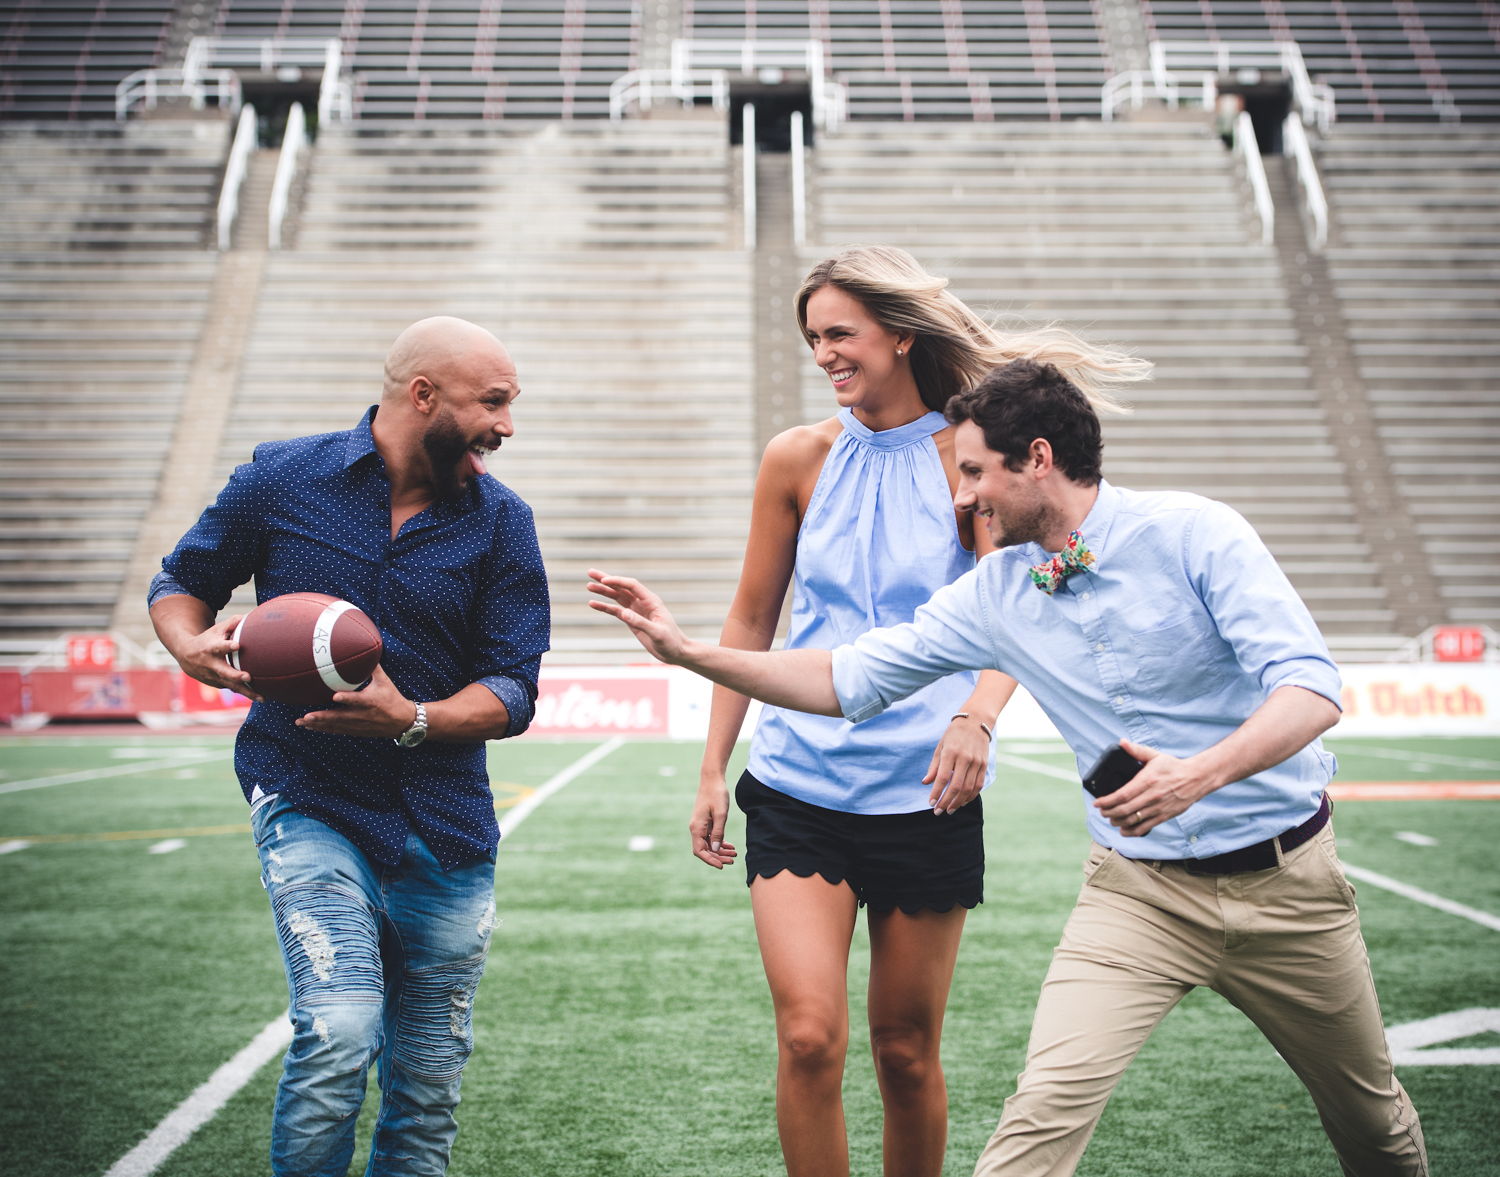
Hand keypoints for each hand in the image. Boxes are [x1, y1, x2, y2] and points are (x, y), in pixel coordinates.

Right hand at [174, 614, 261, 701]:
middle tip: (248, 677)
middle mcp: (212, 664)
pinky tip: (260, 697)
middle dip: (236, 675)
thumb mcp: (217, 629)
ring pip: (231, 685)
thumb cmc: (208, 639)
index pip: (219, 647)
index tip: (238, 645)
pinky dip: (245, 694)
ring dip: (246, 692)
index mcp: (211, 649)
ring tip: (262, 698)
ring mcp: (214, 676)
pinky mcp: (218, 684)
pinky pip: (233, 689)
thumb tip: (249, 616)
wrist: (186, 655)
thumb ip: (232, 623)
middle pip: (224, 671)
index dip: (227, 646)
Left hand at [296, 664, 411, 738]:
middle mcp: (363, 715)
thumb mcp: (385, 681)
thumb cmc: (392, 697)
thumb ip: (373, 667)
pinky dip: (323, 729)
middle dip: (323, 717)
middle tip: (306, 716)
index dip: (347, 699)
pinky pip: (337, 730)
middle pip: (340, 717)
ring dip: (318, 725)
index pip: (358, 700)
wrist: (401, 721)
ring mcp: (358, 725)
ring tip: (301, 722)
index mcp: (371, 701)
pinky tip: (310, 727)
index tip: (335, 696)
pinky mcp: (356, 731)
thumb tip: (367, 647)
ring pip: (335, 726)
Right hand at [586, 570, 688, 663]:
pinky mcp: (631, 620)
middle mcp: (643, 602)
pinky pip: (615, 610)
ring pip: (617, 597)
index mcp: (651, 601)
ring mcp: (636, 610)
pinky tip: (593, 604)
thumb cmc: (670, 641)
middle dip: (606, 579)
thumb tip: (623, 613)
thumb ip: (640, 623)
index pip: (632, 586)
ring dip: (603, 591)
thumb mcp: (657, 633)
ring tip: (588, 586)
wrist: (675, 651)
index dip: (618, 581)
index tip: (604, 580)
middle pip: (622, 587)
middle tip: (590, 572)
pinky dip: (605, 607)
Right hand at [690, 774, 737, 869]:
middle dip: (718, 857)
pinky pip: (711, 837)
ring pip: (709, 844)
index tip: (722, 865)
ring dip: (720, 851)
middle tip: (732, 860)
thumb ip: (718, 832)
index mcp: (697, 827)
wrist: (712, 779)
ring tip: (734, 854)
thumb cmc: (716, 794)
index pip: (700, 851)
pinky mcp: (705, 822)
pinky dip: (720, 843)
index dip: (710, 860)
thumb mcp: (720, 814)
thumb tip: (716, 849)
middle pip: (705, 849)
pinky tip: (730, 846)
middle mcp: (696, 828)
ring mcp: (700, 826)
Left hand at [923, 715, 991, 813]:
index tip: (931, 803)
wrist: (976, 721)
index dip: (936, 793)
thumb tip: (925, 783)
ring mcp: (976, 762)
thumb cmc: (953, 734)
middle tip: (938, 811)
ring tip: (950, 809)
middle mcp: (964, 758)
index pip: (942, 778)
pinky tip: (962, 802)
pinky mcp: (984, 765)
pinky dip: (970, 796)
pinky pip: (978, 785)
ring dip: (958, 802)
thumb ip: (934, 766)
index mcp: (950, 753)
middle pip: (956, 787)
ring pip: (968, 789)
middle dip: (946, 802)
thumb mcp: (940, 746)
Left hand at [1093, 739, 1213, 835]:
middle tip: (1102, 812)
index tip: (1097, 803)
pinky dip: (1132, 831)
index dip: (1107, 801)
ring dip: (1118, 822)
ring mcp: (1158, 808)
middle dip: (1109, 813)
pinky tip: (1124, 830)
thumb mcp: (1154, 756)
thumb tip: (1121, 742)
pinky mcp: (1164, 816)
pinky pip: (1145, 827)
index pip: (1122, 795)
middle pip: (1124, 809)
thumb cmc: (1173, 767)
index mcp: (1147, 781)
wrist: (1197, 778)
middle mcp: (1152, 796)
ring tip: (1111, 819)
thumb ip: (1137, 750)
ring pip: (1133, 820)